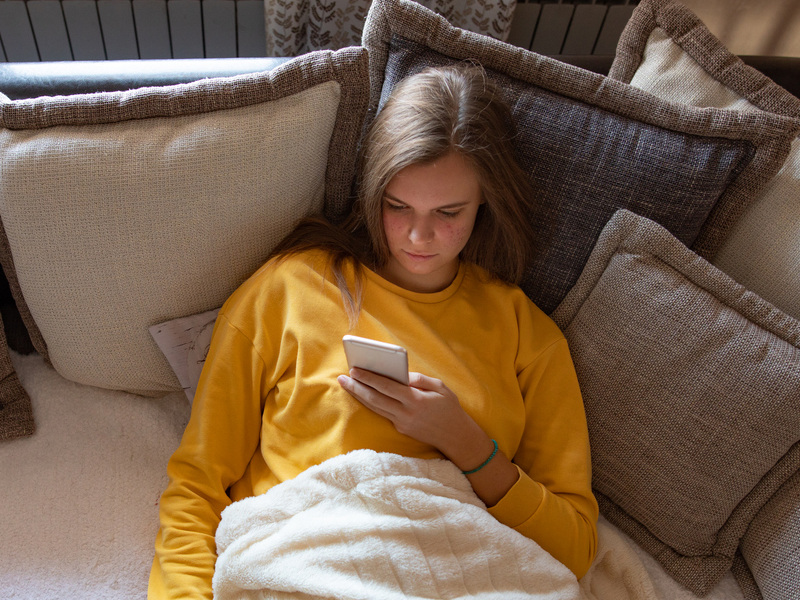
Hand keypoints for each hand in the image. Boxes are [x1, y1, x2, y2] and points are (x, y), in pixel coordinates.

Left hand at [337, 368, 479, 458]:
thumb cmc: (450, 408)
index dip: (369, 378)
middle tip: (343, 378)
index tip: (355, 370)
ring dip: (359, 396)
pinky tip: (364, 394)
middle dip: (356, 387)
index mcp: (415, 400)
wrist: (456, 437)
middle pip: (375, 399)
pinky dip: (372, 403)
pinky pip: (383, 413)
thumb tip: (402, 375)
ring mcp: (402, 423)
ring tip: (348, 384)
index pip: (386, 387)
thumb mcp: (440, 387)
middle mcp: (406, 413)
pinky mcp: (401, 429)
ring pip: (375, 408)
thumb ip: (420, 379)